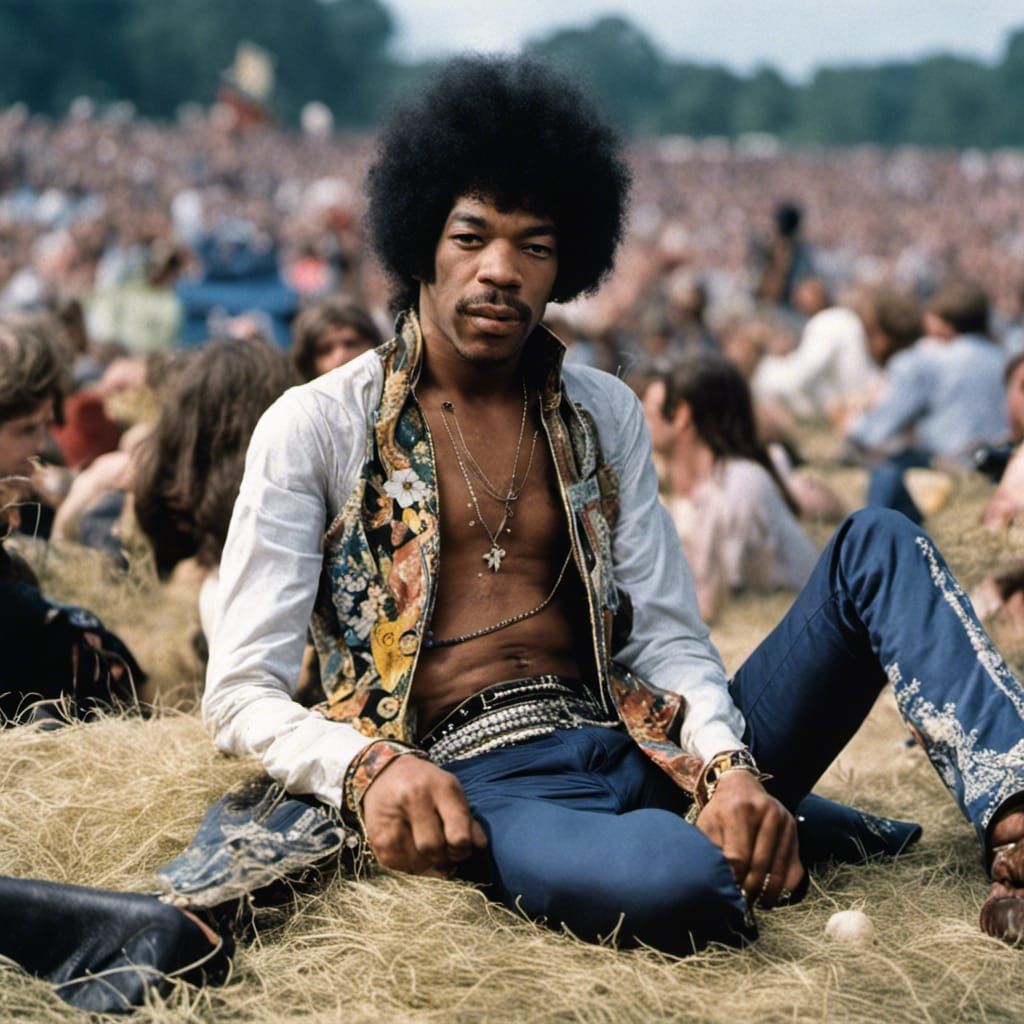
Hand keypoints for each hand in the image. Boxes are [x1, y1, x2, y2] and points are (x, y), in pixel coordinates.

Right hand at [361, 755, 487, 876]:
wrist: (384, 773)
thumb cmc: (426, 783)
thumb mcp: (450, 791)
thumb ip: (467, 818)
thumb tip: (481, 845)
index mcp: (440, 787)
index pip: (458, 835)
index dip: (463, 848)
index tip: (461, 845)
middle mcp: (414, 799)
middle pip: (434, 850)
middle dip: (444, 856)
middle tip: (445, 850)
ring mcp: (392, 818)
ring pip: (417, 863)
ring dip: (427, 863)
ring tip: (428, 848)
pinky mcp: (377, 837)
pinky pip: (400, 867)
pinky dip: (411, 865)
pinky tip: (412, 849)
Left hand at [695, 770, 803, 907]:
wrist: (742, 786)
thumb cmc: (721, 810)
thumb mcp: (709, 824)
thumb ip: (710, 851)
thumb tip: (714, 885)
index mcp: (740, 809)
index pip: (738, 856)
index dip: (733, 880)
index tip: (727, 895)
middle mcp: (767, 813)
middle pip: (760, 865)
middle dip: (750, 890)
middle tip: (742, 905)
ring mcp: (785, 822)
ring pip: (779, 869)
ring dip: (768, 893)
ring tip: (757, 904)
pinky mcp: (795, 831)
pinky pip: (795, 868)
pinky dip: (785, 887)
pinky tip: (772, 894)